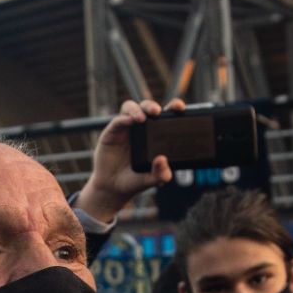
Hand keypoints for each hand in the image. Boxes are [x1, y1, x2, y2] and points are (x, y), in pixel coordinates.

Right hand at [75, 98, 186, 222]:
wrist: (113, 187)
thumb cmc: (135, 180)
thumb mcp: (152, 180)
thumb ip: (161, 173)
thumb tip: (163, 159)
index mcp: (155, 135)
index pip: (165, 115)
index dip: (173, 108)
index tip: (180, 108)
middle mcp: (141, 128)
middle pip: (147, 107)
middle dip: (152, 105)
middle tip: (157, 112)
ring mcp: (126, 128)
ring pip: (131, 108)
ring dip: (138, 109)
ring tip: (142, 119)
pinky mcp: (112, 132)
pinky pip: (118, 120)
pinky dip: (124, 118)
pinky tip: (130, 122)